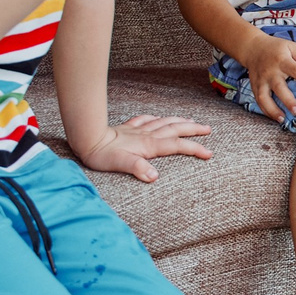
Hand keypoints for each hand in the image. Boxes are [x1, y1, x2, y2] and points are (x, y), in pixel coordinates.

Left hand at [75, 113, 211, 181]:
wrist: (87, 139)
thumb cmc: (102, 155)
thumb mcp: (121, 164)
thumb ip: (138, 169)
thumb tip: (154, 176)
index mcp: (149, 145)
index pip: (177, 146)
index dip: (195, 148)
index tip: (209, 153)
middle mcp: (147, 135)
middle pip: (175, 129)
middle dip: (193, 130)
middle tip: (208, 129)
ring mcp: (138, 130)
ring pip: (164, 122)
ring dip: (179, 122)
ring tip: (191, 121)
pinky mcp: (128, 128)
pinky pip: (146, 120)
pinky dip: (156, 118)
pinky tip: (158, 117)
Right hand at [239, 34, 295, 118]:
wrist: (253, 48)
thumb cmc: (276, 48)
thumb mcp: (291, 46)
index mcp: (282, 60)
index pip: (295, 70)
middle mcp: (270, 72)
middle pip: (278, 87)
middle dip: (287, 99)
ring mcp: (261, 80)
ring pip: (265, 97)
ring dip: (273, 110)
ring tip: (283, 119)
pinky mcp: (255, 87)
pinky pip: (259, 101)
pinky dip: (266, 111)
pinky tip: (276, 118)